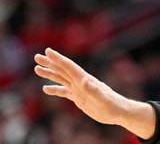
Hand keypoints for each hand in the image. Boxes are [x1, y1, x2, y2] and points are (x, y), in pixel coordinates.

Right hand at [34, 48, 155, 138]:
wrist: (120, 112)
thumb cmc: (113, 105)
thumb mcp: (103, 99)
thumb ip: (93, 90)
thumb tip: (84, 80)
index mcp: (85, 80)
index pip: (69, 67)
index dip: (58, 59)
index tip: (48, 50)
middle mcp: (81, 82)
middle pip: (63, 70)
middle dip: (50, 63)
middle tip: (36, 56)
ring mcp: (80, 90)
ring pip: (62, 79)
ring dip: (50, 74)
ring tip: (37, 69)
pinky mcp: (80, 98)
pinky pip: (64, 92)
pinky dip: (55, 89)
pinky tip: (45, 89)